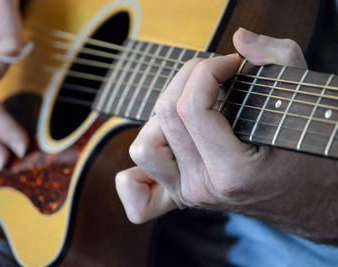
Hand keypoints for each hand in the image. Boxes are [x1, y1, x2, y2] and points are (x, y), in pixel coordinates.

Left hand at [116, 28, 337, 242]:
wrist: (312, 201)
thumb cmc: (310, 155)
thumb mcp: (304, 102)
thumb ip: (278, 60)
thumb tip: (239, 39)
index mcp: (234, 171)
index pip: (192, 108)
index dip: (207, 71)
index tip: (230, 64)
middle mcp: (203, 187)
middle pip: (165, 117)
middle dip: (187, 79)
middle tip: (214, 75)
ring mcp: (188, 195)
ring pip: (144, 147)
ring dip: (162, 116)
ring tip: (191, 107)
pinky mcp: (180, 198)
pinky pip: (136, 193)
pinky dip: (135, 175)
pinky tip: (162, 149)